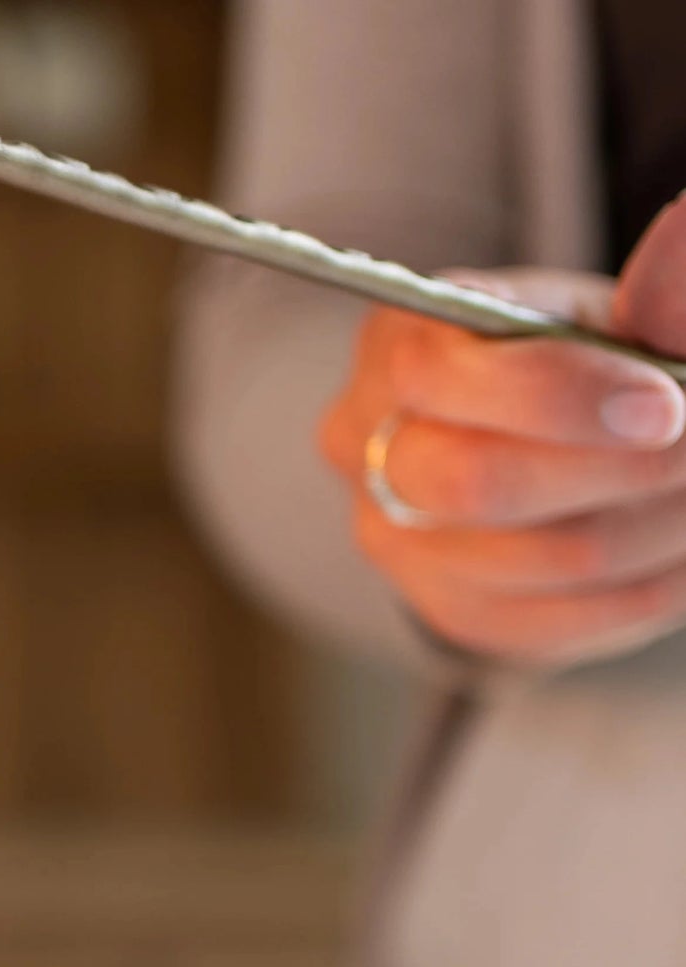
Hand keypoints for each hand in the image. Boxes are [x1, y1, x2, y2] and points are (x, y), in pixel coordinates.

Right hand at [319, 198, 685, 667]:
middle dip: (615, 470)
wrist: (556, 451)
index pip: (434, 376)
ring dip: (654, 528)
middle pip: (473, 484)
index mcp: (393, 350)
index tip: (665, 404)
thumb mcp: (618, 315)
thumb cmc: (587, 365)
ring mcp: (398, 545)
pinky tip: (678, 547)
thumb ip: (655, 290)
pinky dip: (644, 587)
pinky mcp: (450, 612)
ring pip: (538, 559)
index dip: (556, 395)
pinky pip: (559, 620)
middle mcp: (369, 451)